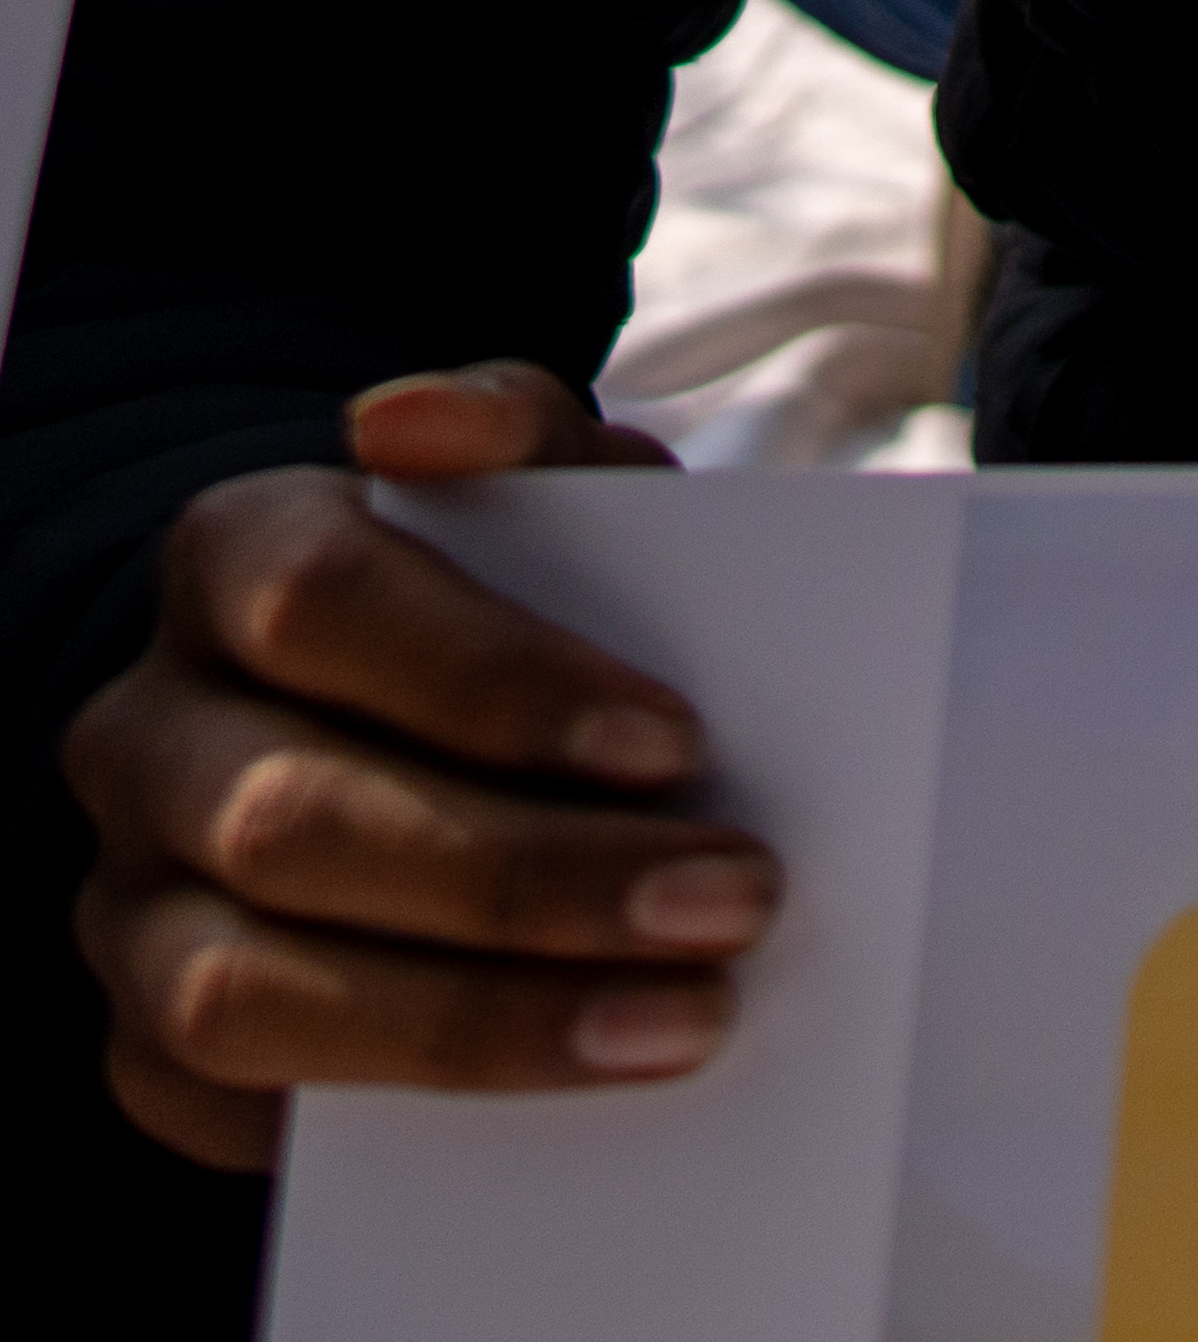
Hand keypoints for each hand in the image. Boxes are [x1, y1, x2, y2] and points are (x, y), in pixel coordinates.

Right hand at [60, 368, 747, 1169]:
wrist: (406, 719)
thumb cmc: (514, 589)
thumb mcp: (543, 488)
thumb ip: (519, 434)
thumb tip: (422, 422)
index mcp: (231, 562)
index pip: (324, 605)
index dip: (496, 679)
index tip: (678, 742)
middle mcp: (146, 732)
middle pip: (297, 820)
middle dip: (530, 878)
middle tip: (735, 901)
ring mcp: (126, 899)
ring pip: (248, 991)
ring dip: (481, 1020)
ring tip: (682, 1020)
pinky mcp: (143, 1042)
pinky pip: (231, 1106)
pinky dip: (403, 1110)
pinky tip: (561, 1093)